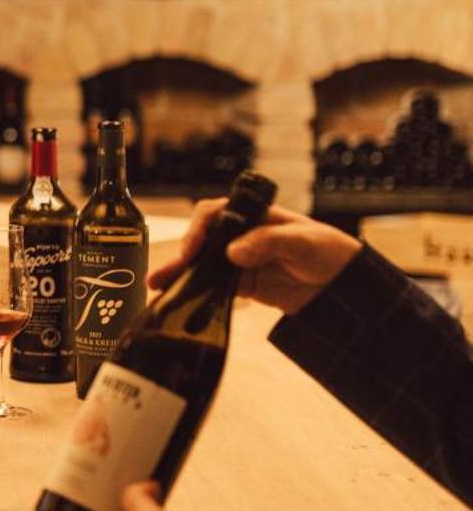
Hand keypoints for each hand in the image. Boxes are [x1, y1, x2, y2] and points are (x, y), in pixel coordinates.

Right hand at [146, 201, 360, 314]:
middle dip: (183, 253)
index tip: (195, 248)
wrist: (352, 290)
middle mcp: (244, 236)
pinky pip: (213, 286)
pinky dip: (195, 291)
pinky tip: (178, 298)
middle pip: (203, 239)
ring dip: (181, 273)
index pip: (217, 213)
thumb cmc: (334, 254)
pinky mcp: (244, 285)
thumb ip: (270, 242)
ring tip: (159, 286)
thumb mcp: (306, 242)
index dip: (200, 228)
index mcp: (256, 217)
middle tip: (170, 271)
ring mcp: (242, 261)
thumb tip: (233, 251)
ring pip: (203, 263)